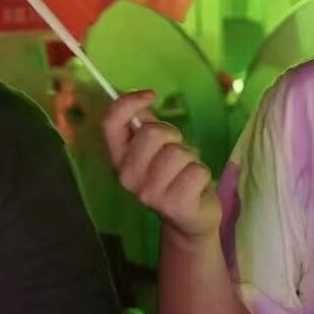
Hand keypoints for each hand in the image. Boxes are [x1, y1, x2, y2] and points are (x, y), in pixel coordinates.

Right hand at [102, 90, 220, 240]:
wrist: (190, 219)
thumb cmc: (174, 177)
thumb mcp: (157, 149)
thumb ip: (145, 124)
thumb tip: (140, 96)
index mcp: (119, 159)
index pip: (111, 124)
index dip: (128, 103)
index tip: (150, 94)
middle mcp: (127, 177)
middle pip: (152, 133)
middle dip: (173, 135)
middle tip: (178, 153)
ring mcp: (149, 194)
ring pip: (178, 153)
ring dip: (191, 158)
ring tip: (187, 172)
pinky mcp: (174, 205)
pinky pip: (197, 172)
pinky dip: (202, 174)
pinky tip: (196, 188)